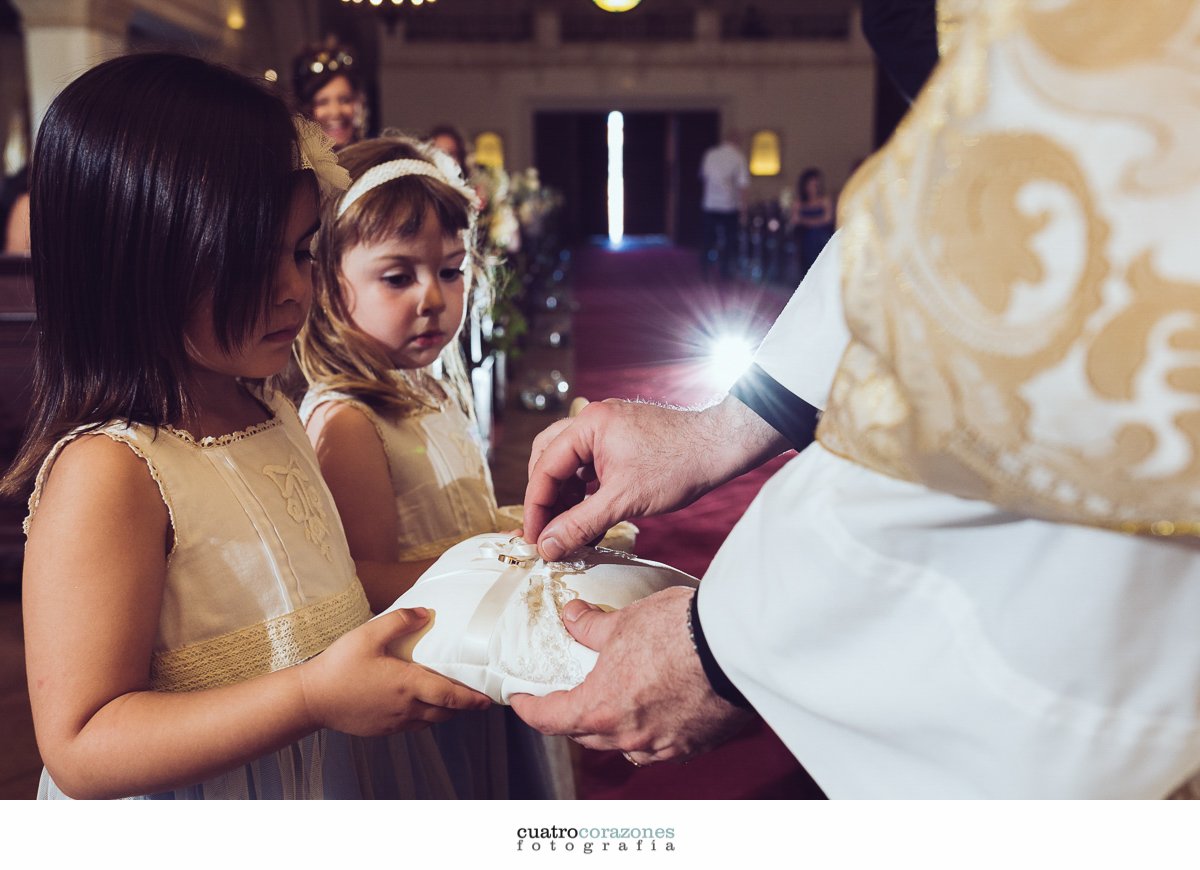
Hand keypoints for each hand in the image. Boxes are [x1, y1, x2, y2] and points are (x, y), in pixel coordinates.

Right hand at [299, 608, 490, 736]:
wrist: (312, 699)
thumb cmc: (339, 666)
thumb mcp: (368, 634)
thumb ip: (399, 621)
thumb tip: (425, 613)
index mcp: (408, 684)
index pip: (450, 696)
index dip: (472, 699)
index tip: (487, 700)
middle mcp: (406, 707)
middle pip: (445, 712)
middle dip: (461, 706)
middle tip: (474, 698)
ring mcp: (394, 721)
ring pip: (429, 721)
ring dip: (443, 712)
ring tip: (450, 700)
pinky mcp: (382, 729)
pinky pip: (412, 726)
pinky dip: (423, 718)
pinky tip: (417, 706)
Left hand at [510, 587, 752, 764]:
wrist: (735, 647)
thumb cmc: (677, 633)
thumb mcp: (622, 622)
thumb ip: (590, 626)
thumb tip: (573, 616)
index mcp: (600, 709)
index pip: (550, 720)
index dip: (529, 709)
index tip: (520, 701)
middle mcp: (629, 737)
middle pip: (586, 736)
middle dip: (572, 718)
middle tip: (568, 697)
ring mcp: (665, 746)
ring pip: (626, 746)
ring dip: (614, 730)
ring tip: (616, 706)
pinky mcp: (695, 744)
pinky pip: (663, 747)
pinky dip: (652, 731)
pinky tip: (659, 711)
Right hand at [523, 396, 786, 560]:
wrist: (721, 449)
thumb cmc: (679, 464)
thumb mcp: (623, 501)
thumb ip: (580, 524)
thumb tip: (549, 545)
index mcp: (588, 425)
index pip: (545, 467)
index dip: (536, 506)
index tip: (534, 537)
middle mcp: (593, 422)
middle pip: (549, 460)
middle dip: (546, 499)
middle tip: (545, 531)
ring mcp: (608, 431)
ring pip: (570, 466)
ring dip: (566, 498)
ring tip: (568, 531)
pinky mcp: (621, 444)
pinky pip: (591, 469)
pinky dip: (586, 494)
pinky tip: (589, 520)